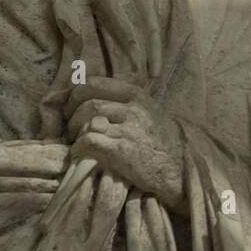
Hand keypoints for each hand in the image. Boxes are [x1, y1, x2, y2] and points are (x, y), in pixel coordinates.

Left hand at [65, 76, 184, 210]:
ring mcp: (128, 131)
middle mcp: (134, 110)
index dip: (76, 94)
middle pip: (87, 103)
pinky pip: (88, 141)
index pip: (94, 83)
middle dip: (72, 116)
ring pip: (87, 121)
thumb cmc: (159, 139)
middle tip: (72, 127)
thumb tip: (92, 86)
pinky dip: (78, 147)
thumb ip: (125, 97)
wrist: (178, 168)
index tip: (73, 106)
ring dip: (75, 132)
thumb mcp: (149, 109)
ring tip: (78, 140)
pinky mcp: (121, 152)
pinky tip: (81, 153)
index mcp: (137, 95)